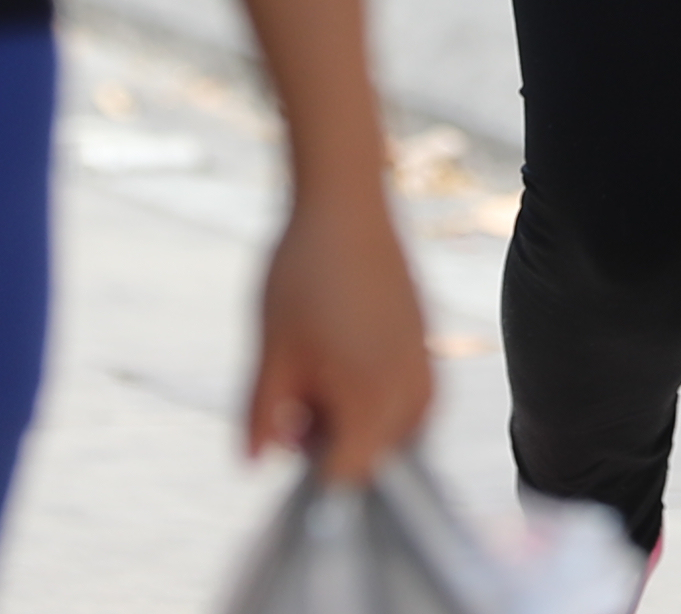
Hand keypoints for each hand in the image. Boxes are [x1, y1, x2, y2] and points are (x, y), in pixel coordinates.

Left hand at [241, 189, 431, 484]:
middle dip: (329, 440)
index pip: (349, 475)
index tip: (284, 436)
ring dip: (351, 418)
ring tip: (313, 371)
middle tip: (290, 397)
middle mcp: (411, 393)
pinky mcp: (427, 346)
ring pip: (389, 429)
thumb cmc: (303, 275)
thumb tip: (253, 463)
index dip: (310, 469)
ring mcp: (425, 369)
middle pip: (371, 456)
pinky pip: (405, 398)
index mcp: (372, 401)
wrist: (345, 204)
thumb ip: (262, 416)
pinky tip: (338, 354)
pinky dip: (372, 394)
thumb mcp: (271, 351)